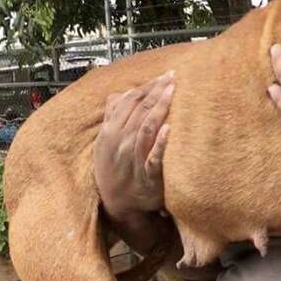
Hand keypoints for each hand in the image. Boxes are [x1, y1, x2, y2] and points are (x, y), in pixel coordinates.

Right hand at [94, 71, 173, 219]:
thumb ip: (112, 117)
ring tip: (173, 91)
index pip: (130, 100)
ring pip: (146, 127)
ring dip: (160, 107)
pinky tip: (169, 128)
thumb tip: (117, 94)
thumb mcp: (105, 142)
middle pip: (139, 109)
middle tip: (174, 76)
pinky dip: (160, 142)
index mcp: (111, 130)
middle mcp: (120, 141)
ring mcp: (133, 158)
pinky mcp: (146, 175)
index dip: (148, 86)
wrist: (118, 205)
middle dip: (157, 91)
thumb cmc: (114, 169)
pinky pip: (153, 156)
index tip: (165, 75)